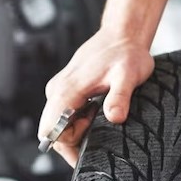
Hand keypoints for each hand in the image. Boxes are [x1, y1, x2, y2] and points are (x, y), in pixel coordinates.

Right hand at [39, 30, 154, 166]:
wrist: (123, 35)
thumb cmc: (126, 54)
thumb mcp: (128, 76)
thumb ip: (119, 97)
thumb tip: (115, 117)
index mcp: (66, 91)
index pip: (52, 133)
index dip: (70, 144)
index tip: (92, 138)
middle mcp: (57, 91)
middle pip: (52, 132)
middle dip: (74, 141)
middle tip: (99, 129)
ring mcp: (59, 90)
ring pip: (58, 125)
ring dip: (77, 131)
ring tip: (99, 116)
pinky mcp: (65, 90)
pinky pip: (64, 115)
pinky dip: (78, 121)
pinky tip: (96, 111)